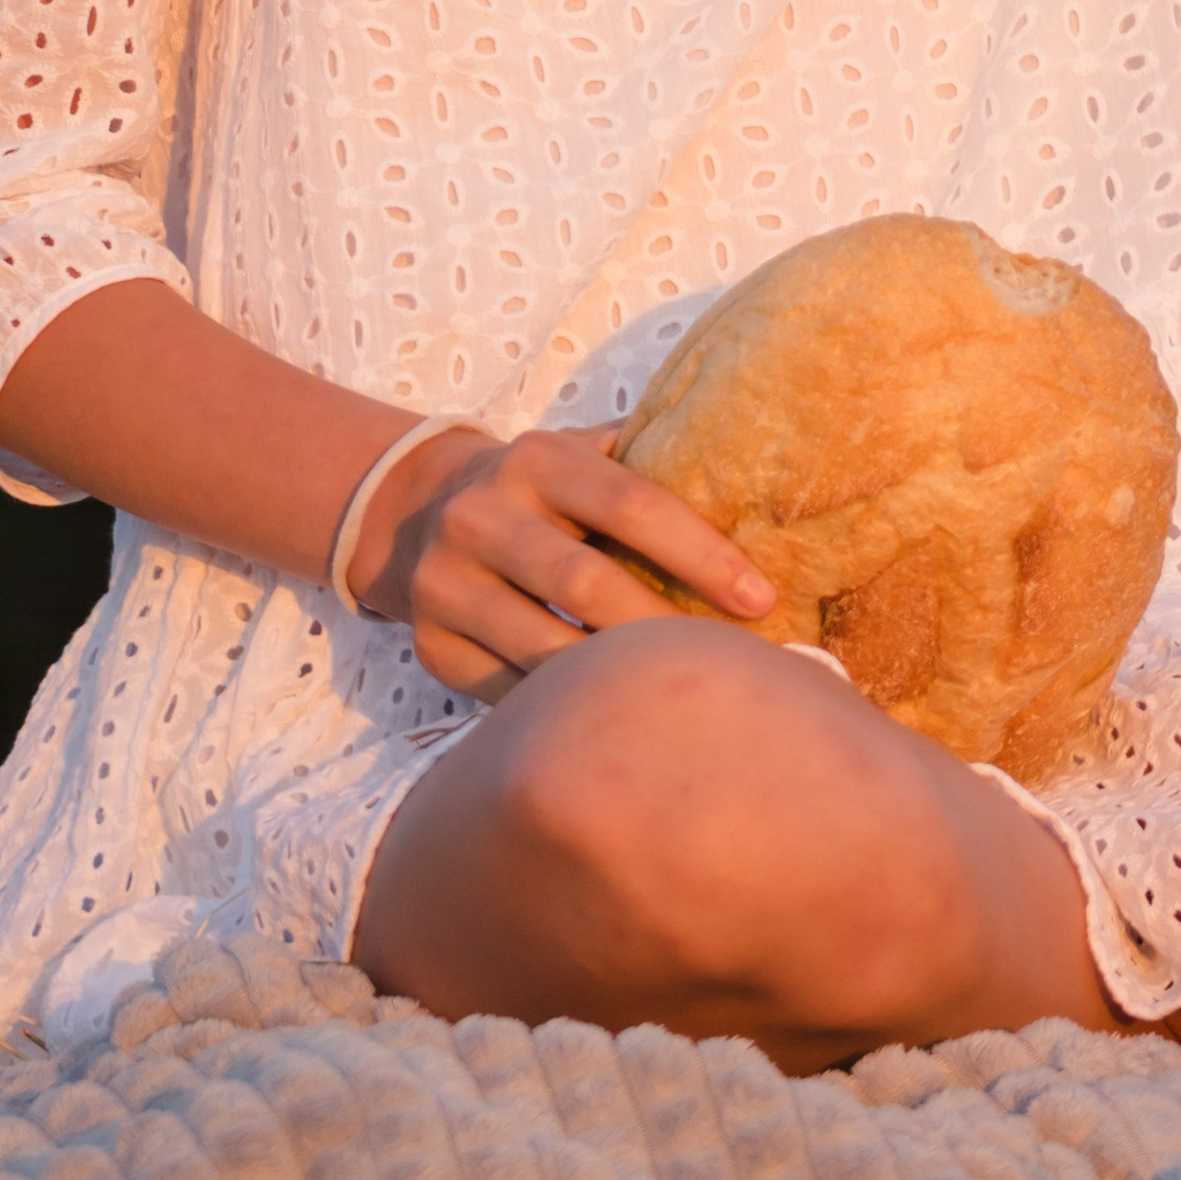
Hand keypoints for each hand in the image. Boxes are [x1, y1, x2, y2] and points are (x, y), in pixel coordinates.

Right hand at [347, 422, 774, 699]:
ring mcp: (445, 583)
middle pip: (587, 585)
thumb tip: (758, 479)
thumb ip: (652, 458)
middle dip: (666, 630)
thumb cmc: (544, 491)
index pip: (632, 503)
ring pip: (545, 650)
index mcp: (537, 458)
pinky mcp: (429, 646)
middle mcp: (481, 515)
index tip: (761, 599)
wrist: (419, 511)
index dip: (701, 553)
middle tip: (730, 667)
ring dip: (617, 684)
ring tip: (681, 704)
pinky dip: (564, 714)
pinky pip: (508, 694)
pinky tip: (613, 727)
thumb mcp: (583, 452)